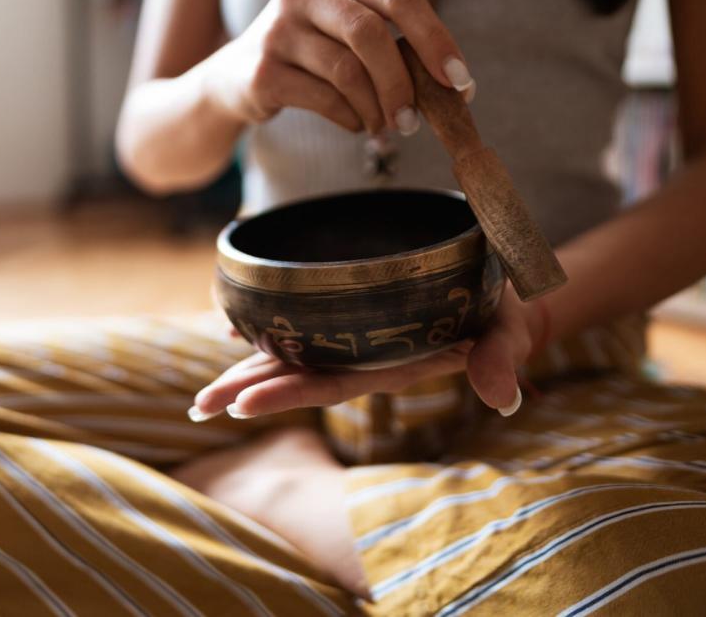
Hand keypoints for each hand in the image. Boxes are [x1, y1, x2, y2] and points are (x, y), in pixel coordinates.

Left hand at [193, 285, 541, 419]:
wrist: (502, 298)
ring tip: (202, 395)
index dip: (287, 395)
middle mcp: (367, 358)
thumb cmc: (505, 316)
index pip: (332, 386)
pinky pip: (304, 325)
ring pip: (294, 356)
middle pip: (298, 377)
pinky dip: (268, 327)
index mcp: (393, 366)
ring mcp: (357, 339)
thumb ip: (500, 360)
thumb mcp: (508, 333)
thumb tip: (502, 395)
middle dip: (247, 391)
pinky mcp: (355, 317)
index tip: (241, 403)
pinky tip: (232, 328)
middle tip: (197, 407)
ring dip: (247, 371)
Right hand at [200, 0, 476, 137]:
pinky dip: (350, 118)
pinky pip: (325, 99)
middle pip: (372, 34)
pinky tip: (354, 123)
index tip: (460, 81)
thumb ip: (393, 45)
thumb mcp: (348, 34)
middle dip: (402, 83)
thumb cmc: (311, 56)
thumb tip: (453, 86)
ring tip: (383, 126)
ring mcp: (278, 29)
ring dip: (377, 108)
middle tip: (414, 121)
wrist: (233, 78)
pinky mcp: (263, 71)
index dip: (436, 40)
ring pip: (348, 72)